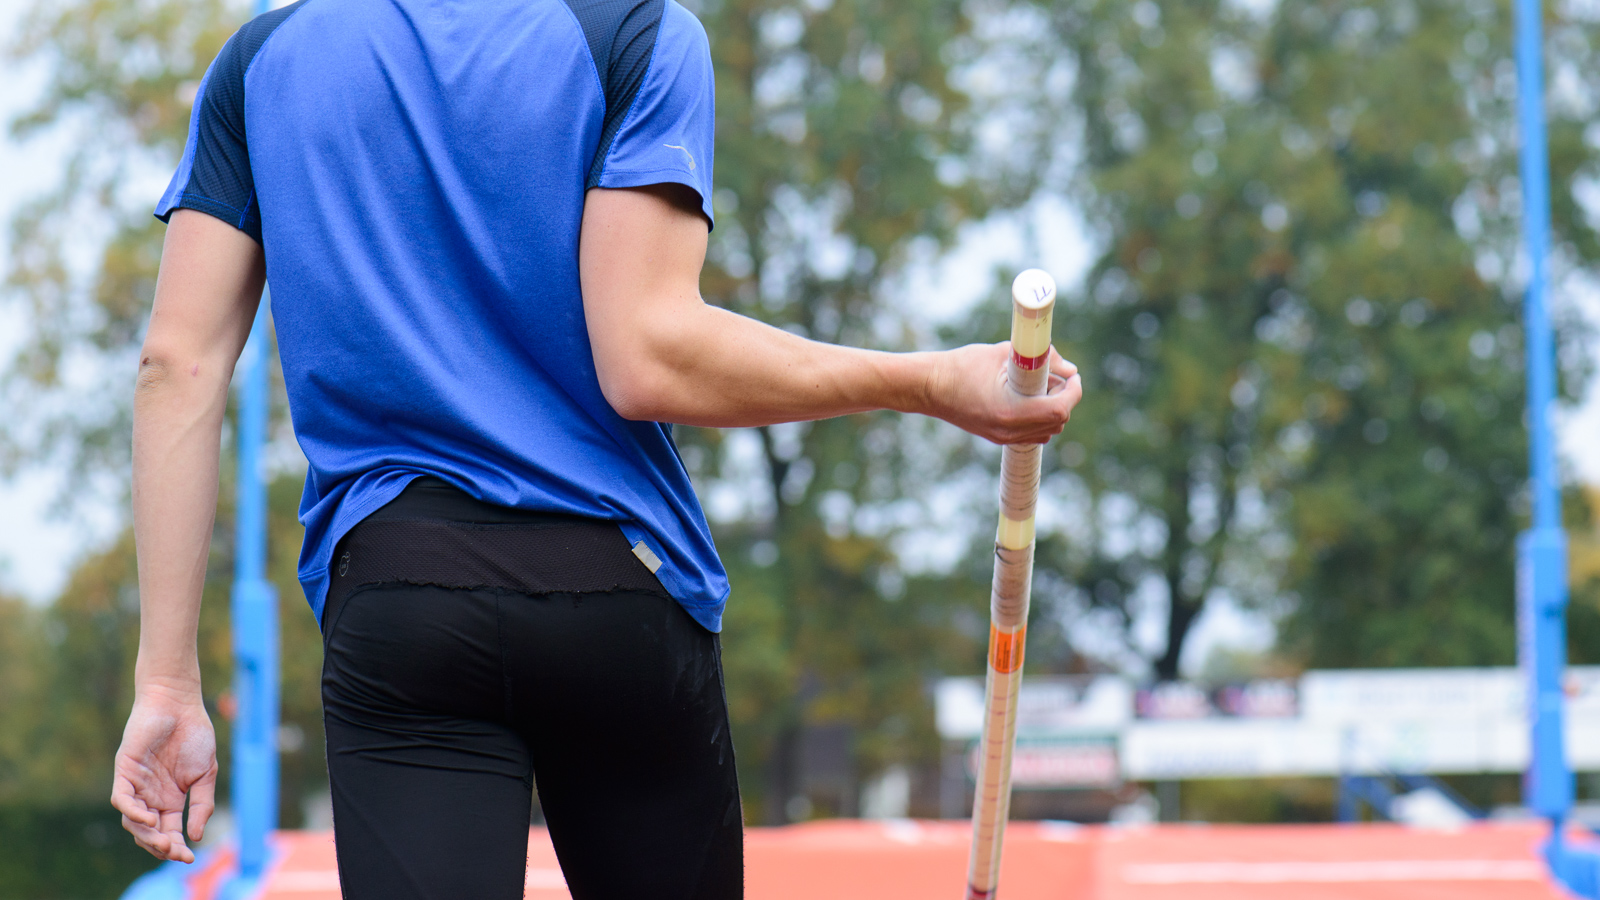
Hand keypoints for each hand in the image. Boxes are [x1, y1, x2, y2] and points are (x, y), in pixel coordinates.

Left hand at [110, 684, 217, 862]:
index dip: (178, 847)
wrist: (179, 704)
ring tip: (164, 841)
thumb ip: (202, 803)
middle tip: (175, 852)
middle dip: (160, 846)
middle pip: (149, 832)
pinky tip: (149, 818)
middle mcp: (150, 796)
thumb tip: (196, 836)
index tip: (190, 857)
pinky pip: (122, 800)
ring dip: (146, 835)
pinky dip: (132, 813)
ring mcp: (136, 785)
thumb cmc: (194, 734)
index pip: (170, 831)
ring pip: (132, 822)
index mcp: (170, 799)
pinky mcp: (124, 771)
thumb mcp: (206, 774)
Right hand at [925, 342, 1082, 443]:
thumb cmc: (962, 366)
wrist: (929, 387)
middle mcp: (1009, 430)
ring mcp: (1003, 437)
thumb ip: (1041, 359)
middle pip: (1057, 422)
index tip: (1073, 376)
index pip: (1060, 409)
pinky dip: (1038, 417)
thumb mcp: (1003, 354)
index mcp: (1011, 411)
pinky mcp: (997, 437)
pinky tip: (1025, 396)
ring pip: (1047, 431)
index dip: (1073, 391)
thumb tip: (1069, 368)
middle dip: (1064, 398)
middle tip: (1056, 376)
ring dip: (1052, 409)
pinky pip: (1031, 433)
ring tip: (1040, 385)